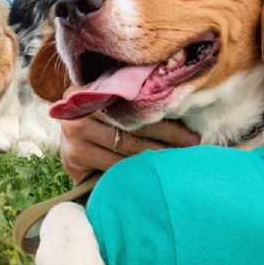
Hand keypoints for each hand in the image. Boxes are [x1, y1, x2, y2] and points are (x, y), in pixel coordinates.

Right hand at [59, 111, 200, 182]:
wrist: (70, 142)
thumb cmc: (100, 119)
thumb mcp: (109, 102)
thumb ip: (130, 98)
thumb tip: (178, 98)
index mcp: (88, 91)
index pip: (132, 105)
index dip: (163, 117)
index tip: (190, 130)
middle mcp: (78, 113)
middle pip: (131, 128)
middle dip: (167, 138)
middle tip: (192, 146)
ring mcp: (73, 138)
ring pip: (125, 149)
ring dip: (155, 157)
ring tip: (179, 160)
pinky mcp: (74, 159)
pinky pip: (113, 167)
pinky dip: (136, 171)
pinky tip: (154, 173)